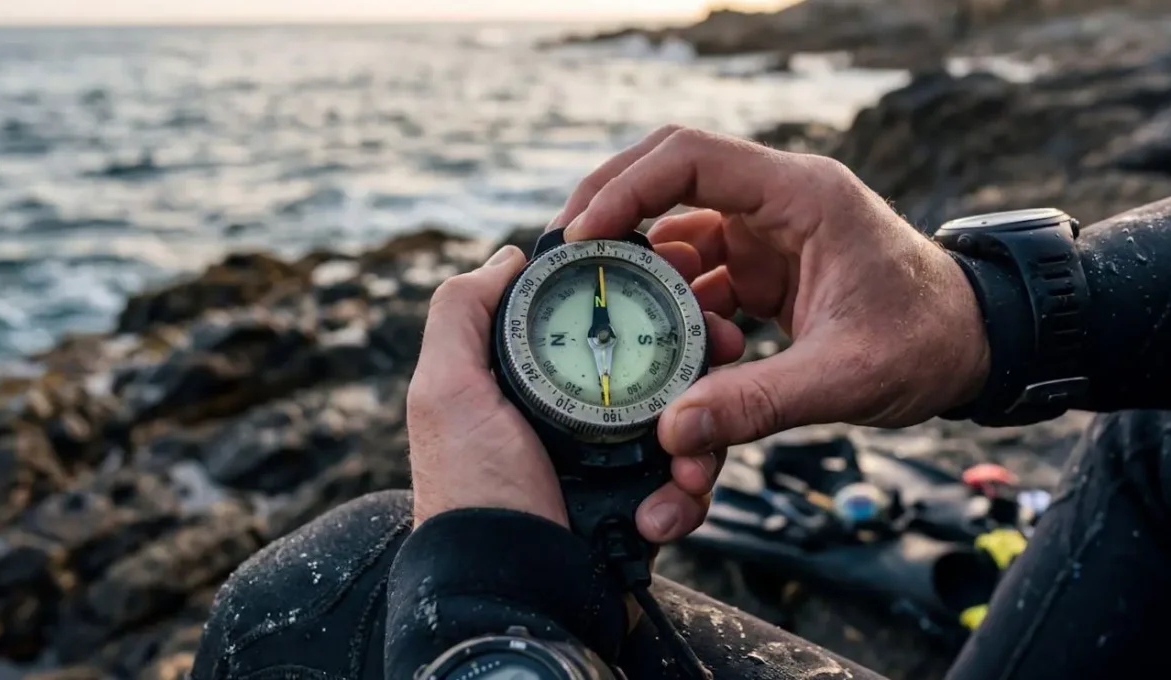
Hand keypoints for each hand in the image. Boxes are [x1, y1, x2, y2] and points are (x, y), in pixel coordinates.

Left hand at [406, 242, 746, 529]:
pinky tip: (666, 506)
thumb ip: (461, 314)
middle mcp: (577, 419)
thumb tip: (506, 258)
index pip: (604, 324)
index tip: (684, 279)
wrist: (510, 594)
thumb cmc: (469, 493)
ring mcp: (612, 466)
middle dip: (699, 362)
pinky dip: (687, 495)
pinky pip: (685, 487)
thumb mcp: (445, 392)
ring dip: (701, 437)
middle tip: (726, 348)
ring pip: (688, 426)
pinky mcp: (640, 508)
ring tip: (689, 458)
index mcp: (536, 384)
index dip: (644, 298)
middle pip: (660, 369)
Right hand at [555, 125, 990, 541]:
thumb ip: (757, 403)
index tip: (582, 234)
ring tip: (614, 321)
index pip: (693, 159)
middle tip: (565, 259)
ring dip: (644, 275)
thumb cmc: (928, 342)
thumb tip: (673, 433)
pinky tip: (666, 352)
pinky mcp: (764, 271)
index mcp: (802, 197)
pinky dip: (672, 310)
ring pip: (677, 233)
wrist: (976, 346)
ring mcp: (768, 235)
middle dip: (612, 213)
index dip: (626, 188)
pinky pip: (697, 276)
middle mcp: (778, 204)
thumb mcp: (844, 377)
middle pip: (670, 179)